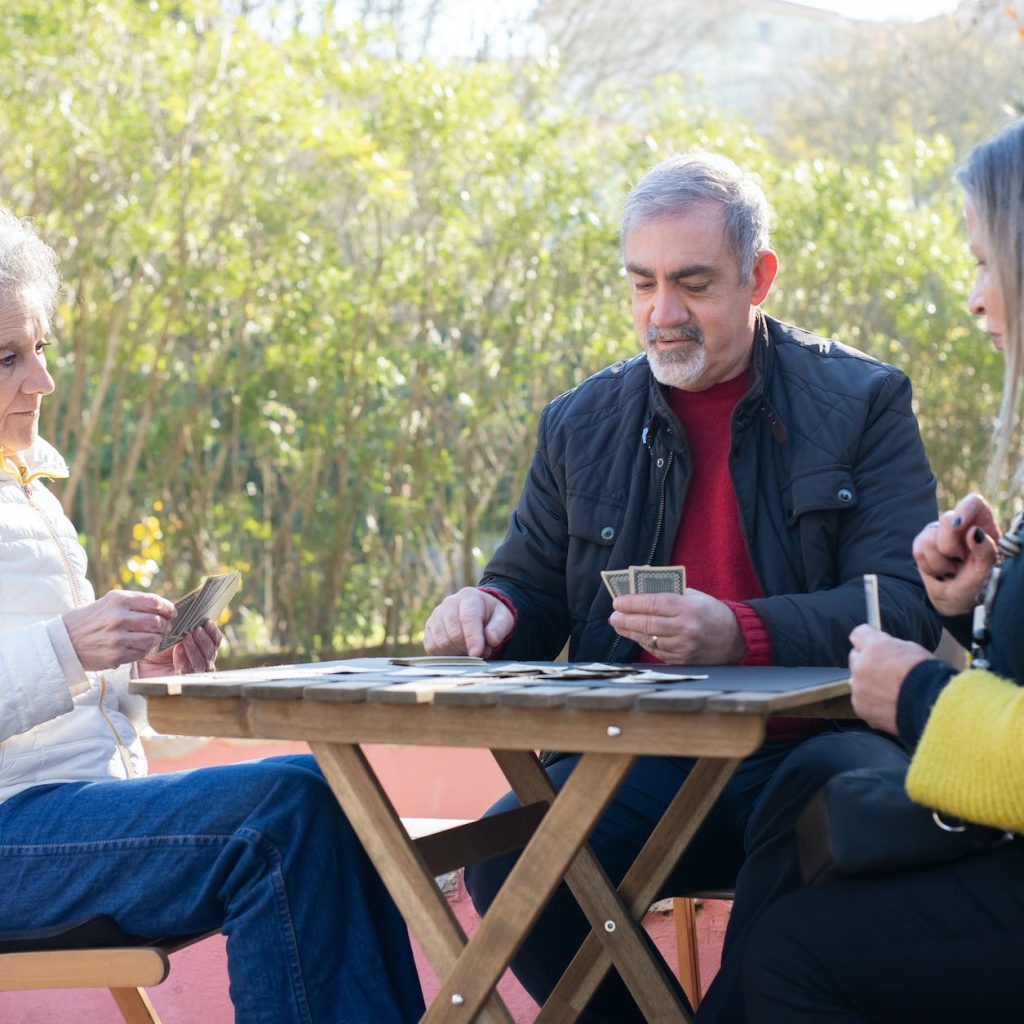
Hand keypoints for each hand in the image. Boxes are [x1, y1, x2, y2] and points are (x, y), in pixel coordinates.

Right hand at [63, 590, 174, 670]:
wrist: (64, 641)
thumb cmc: (91, 619)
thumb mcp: (109, 602)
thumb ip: (135, 603)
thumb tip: (163, 608)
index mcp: (118, 600)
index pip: (155, 602)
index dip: (168, 608)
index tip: (171, 612)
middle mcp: (118, 618)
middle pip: (157, 622)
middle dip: (165, 625)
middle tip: (164, 627)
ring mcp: (117, 638)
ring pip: (152, 639)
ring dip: (156, 639)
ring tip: (152, 637)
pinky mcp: (116, 656)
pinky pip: (141, 653)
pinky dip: (144, 650)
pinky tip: (138, 647)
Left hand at [137, 620, 221, 677]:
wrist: (140, 661)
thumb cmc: (157, 645)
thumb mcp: (171, 634)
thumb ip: (184, 628)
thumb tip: (193, 617)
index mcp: (202, 647)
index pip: (215, 641)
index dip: (213, 632)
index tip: (207, 622)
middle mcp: (201, 661)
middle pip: (211, 653)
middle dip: (204, 640)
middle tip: (196, 630)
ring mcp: (192, 673)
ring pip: (202, 663)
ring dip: (195, 649)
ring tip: (187, 638)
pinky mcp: (180, 681)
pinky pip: (186, 672)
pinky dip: (184, 660)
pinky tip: (179, 650)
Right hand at [423, 587, 514, 657]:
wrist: (479, 610)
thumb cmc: (491, 615)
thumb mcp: (504, 617)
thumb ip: (499, 628)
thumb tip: (490, 640)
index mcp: (469, 597)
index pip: (468, 618)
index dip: (472, 638)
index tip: (477, 653)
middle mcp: (449, 603)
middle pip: (453, 633)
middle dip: (468, 648)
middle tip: (482, 651)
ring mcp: (436, 615)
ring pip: (441, 642)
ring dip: (457, 652)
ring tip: (471, 649)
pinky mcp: (429, 627)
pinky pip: (432, 647)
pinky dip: (445, 655)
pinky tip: (458, 651)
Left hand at [609, 589, 744, 662]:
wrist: (736, 638)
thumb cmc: (711, 612)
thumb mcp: (695, 596)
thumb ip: (670, 593)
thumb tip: (640, 591)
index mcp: (689, 608)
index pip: (654, 603)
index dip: (633, 603)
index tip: (618, 601)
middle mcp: (686, 629)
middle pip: (648, 623)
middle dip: (626, 619)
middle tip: (614, 615)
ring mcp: (684, 647)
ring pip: (650, 639)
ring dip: (631, 632)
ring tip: (619, 624)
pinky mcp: (682, 661)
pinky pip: (657, 652)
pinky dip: (645, 642)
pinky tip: (636, 635)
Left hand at [848, 624, 932, 734]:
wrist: (933, 707)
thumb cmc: (928, 676)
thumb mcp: (911, 649)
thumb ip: (890, 646)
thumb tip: (883, 647)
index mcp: (874, 647)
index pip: (858, 634)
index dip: (866, 639)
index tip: (872, 644)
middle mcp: (861, 665)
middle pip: (855, 658)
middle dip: (866, 661)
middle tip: (884, 670)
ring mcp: (859, 688)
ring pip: (856, 681)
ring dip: (867, 683)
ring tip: (890, 691)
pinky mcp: (860, 707)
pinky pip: (861, 700)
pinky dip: (871, 702)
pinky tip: (889, 704)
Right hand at [912, 493, 999, 615]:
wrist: (959, 600)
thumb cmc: (979, 584)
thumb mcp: (988, 570)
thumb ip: (986, 551)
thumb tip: (974, 532)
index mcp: (982, 525)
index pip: (973, 503)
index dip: (965, 510)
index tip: (960, 526)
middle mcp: (960, 525)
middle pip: (947, 519)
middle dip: (949, 546)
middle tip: (958, 561)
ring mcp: (939, 533)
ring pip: (929, 538)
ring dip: (940, 562)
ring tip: (951, 570)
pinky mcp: (922, 544)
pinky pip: (918, 550)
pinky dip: (929, 567)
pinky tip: (939, 571)